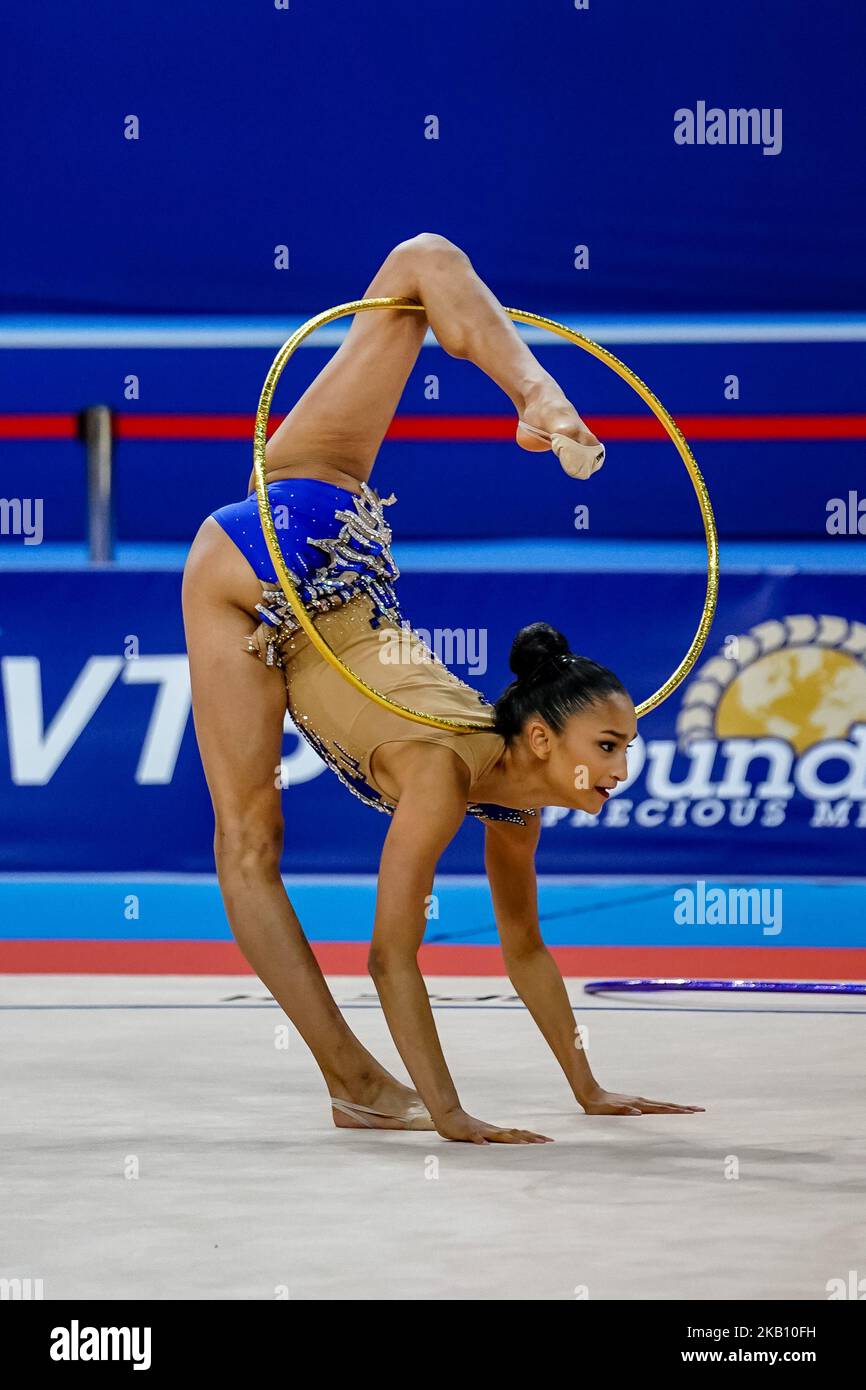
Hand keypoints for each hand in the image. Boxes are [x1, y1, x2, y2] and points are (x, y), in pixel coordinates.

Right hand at [435, 1107, 552, 1143]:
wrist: (449, 1117)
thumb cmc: (468, 1129)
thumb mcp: (487, 1136)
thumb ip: (499, 1140)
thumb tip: (514, 1144)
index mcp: (498, 1132)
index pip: (520, 1133)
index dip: (534, 1137)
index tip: (549, 1141)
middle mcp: (493, 1130)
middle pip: (515, 1133)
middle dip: (530, 1138)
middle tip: (544, 1143)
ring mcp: (481, 1131)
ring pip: (498, 1135)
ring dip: (511, 1139)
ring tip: (523, 1143)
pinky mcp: (468, 1133)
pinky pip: (475, 1137)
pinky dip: (480, 1141)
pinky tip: (485, 1145)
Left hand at [579, 1086, 704, 1115]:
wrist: (590, 1095)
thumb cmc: (599, 1107)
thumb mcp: (610, 1111)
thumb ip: (624, 1111)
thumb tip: (638, 1113)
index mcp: (639, 1105)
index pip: (662, 1109)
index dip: (677, 1111)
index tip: (691, 1112)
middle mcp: (641, 1102)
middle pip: (667, 1106)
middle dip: (684, 1108)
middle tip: (700, 1109)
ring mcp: (639, 1102)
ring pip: (662, 1105)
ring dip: (676, 1108)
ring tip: (689, 1110)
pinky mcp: (635, 1103)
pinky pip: (655, 1107)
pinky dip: (665, 1109)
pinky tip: (668, 1111)